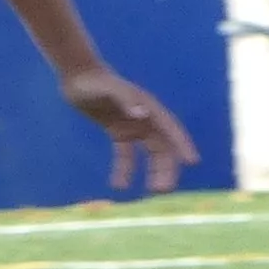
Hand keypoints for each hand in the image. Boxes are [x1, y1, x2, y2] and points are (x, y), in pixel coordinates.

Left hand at [60, 66, 200, 195]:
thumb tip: (142, 114)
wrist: (76, 76)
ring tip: (151, 191)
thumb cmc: (94, 81)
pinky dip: (124, 170)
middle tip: (163, 190)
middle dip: (166, 168)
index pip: (170, 129)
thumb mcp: (110, 88)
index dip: (182, 145)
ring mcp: (132, 125)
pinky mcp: (118, 131)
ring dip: (152, 172)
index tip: (193, 162)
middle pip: (162, 147)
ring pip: (149, 154)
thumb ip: (126, 99)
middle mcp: (145, 118)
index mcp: (149, 108)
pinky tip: (118, 186)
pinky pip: (126, 155)